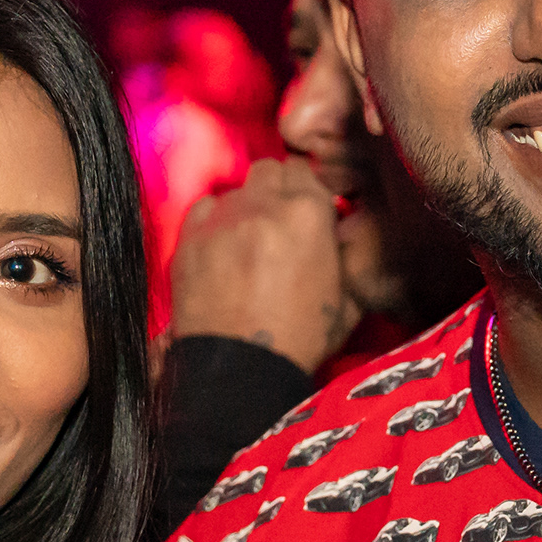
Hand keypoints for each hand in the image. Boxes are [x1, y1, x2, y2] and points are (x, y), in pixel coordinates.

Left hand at [167, 158, 355, 374]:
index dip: (306, 191)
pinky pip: (205, 208)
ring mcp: (222, 219)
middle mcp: (263, 205)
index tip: (306, 210)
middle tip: (279, 222)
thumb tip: (345, 229)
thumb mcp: (348, 299)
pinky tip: (223, 249)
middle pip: (269, 171)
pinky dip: (215, 221)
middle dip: (277, 191)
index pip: (305, 171)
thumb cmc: (298, 340)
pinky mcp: (190, 236)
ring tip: (250, 242)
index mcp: (308, 214)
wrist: (239, 370)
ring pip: (236, 190)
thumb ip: (350, 253)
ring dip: (246, 207)